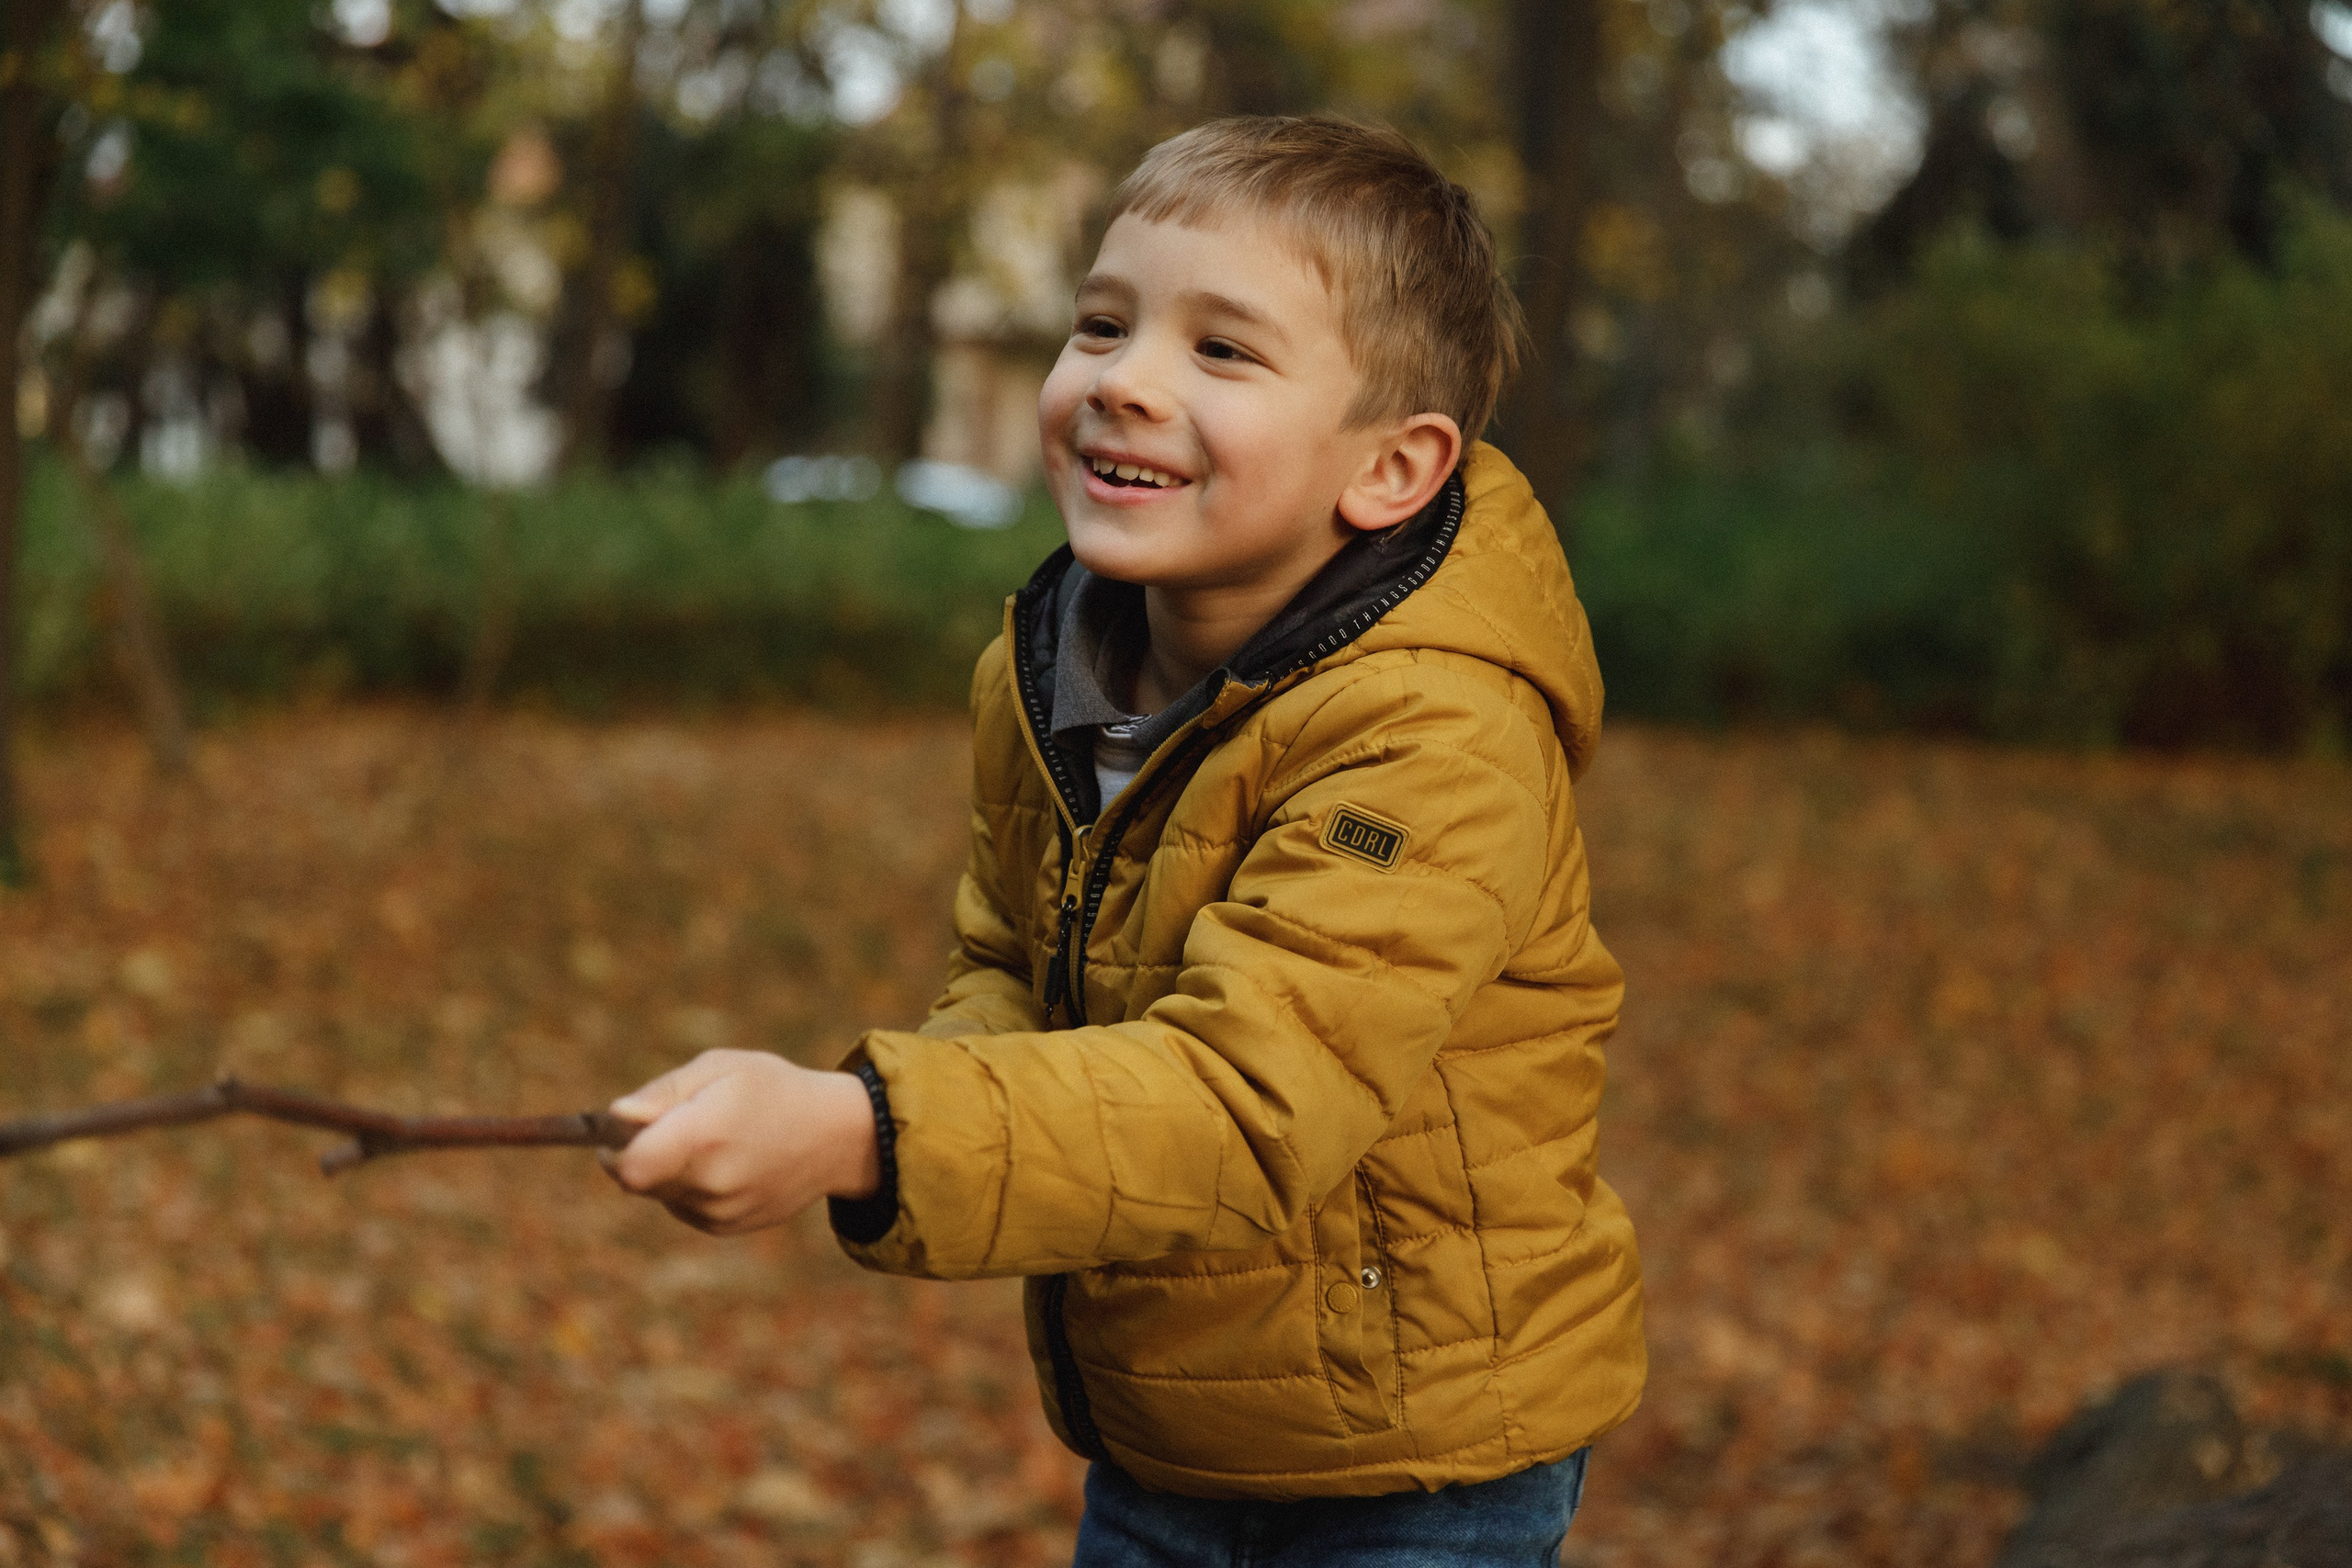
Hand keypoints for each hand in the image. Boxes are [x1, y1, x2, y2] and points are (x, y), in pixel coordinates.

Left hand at [602, 1049, 880, 1235]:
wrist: (836, 1137)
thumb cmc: (774, 1090)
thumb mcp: (720, 1067)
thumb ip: (663, 1093)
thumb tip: (616, 1116)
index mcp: (704, 1137)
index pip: (628, 1165)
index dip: (612, 1148)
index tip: (622, 1129)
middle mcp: (710, 1184)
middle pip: (637, 1179)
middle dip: (641, 1151)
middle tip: (679, 1122)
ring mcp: (719, 1212)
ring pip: (659, 1193)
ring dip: (667, 1167)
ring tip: (715, 1139)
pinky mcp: (726, 1227)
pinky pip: (683, 1206)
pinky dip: (690, 1185)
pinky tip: (729, 1161)